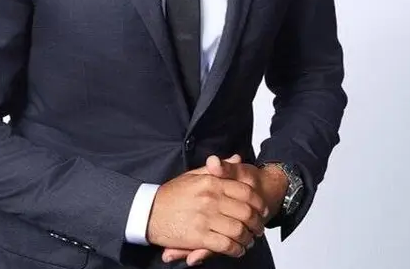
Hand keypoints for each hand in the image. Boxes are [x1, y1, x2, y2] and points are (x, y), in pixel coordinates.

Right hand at [146, 154, 269, 262]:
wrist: (147, 211)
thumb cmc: (171, 195)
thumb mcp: (193, 175)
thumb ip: (217, 169)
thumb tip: (236, 159)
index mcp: (211, 182)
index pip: (245, 192)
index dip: (258, 203)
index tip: (262, 210)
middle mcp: (210, 198)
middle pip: (246, 212)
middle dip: (256, 223)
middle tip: (258, 229)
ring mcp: (205, 218)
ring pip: (238, 230)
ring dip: (248, 238)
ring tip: (249, 241)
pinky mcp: (198, 236)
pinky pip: (225, 245)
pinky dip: (235, 249)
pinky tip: (237, 250)